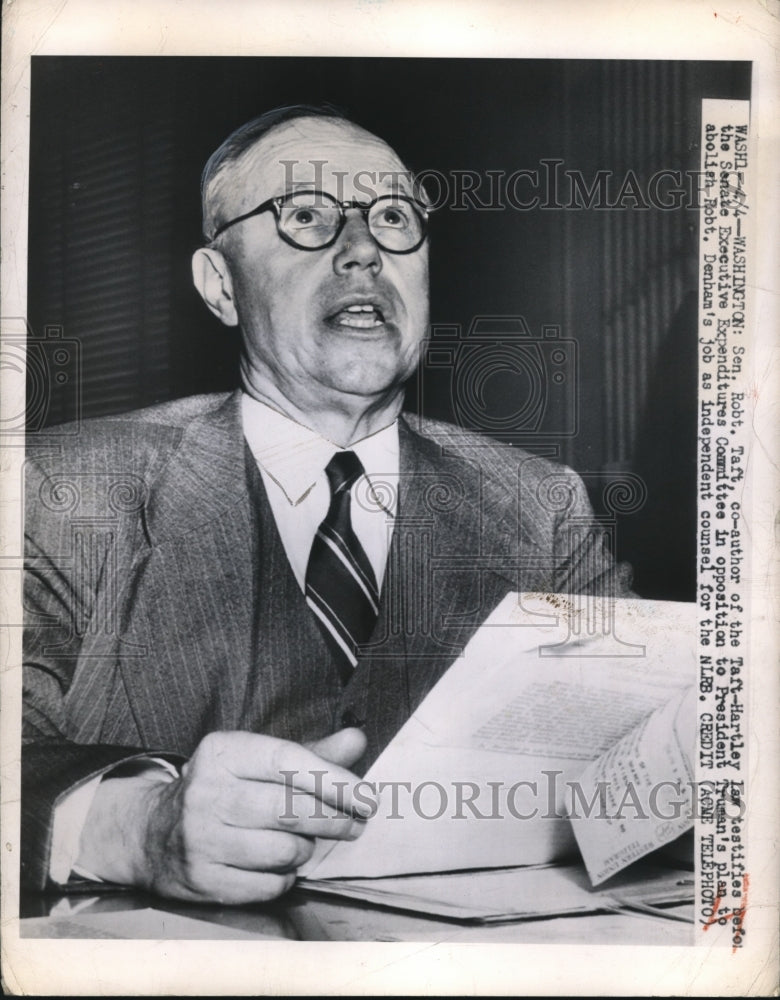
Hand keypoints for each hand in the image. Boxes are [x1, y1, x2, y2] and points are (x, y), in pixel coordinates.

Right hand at [76, 728, 373, 903]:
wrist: (154, 833)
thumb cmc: (224, 790)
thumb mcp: (258, 761)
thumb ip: (311, 754)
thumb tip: (357, 740)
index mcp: (222, 752)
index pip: (288, 762)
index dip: (334, 781)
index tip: (367, 798)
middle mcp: (207, 793)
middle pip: (291, 809)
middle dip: (334, 819)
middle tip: (355, 823)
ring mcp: (201, 839)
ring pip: (284, 850)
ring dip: (305, 848)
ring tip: (301, 840)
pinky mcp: (202, 880)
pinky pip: (270, 885)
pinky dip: (285, 877)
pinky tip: (275, 863)